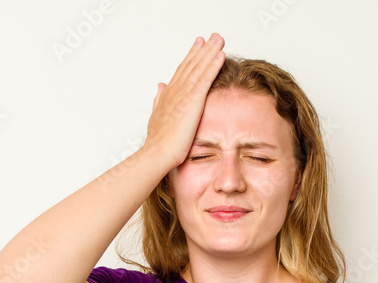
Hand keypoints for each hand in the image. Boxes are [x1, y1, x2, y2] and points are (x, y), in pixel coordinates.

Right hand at [144, 33, 225, 168]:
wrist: (158, 152)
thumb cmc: (158, 142)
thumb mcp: (156, 116)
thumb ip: (159, 99)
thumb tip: (160, 86)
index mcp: (168, 94)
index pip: (182, 71)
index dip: (191, 56)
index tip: (198, 44)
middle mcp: (175, 90)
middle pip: (191, 64)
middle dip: (203, 49)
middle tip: (212, 36)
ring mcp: (183, 94)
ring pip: (199, 67)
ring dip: (210, 51)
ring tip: (220, 39)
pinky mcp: (192, 101)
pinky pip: (205, 78)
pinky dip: (213, 65)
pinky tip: (220, 55)